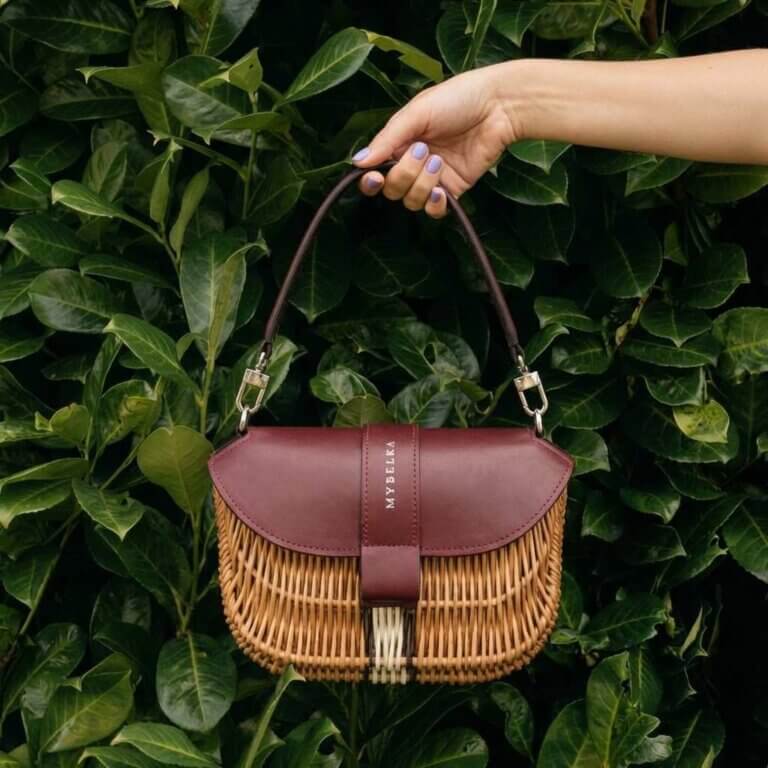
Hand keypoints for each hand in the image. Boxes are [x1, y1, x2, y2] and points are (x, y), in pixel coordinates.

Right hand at [350, 64, 519, 217]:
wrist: (498, 107)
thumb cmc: (457, 99)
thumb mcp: (416, 112)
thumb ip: (386, 139)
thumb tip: (357, 162)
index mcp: (399, 143)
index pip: (374, 171)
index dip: (370, 180)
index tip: (374, 176)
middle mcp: (412, 163)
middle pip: (392, 189)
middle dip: (403, 174)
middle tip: (423, 151)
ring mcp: (433, 178)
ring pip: (412, 201)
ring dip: (422, 183)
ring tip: (439, 160)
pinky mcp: (453, 189)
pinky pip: (434, 210)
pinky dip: (434, 204)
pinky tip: (441, 191)